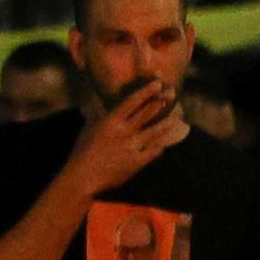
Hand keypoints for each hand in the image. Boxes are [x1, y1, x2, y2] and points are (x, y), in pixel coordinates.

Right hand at [62, 78, 186, 197]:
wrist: (84, 175)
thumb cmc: (82, 152)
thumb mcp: (88, 130)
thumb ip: (95, 116)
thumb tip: (93, 104)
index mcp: (111, 121)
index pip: (131, 102)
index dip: (146, 92)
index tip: (157, 84)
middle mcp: (125, 131)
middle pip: (147, 113)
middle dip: (160, 102)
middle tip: (172, 93)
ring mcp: (133, 146)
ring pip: (155, 131)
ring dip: (166, 123)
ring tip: (176, 117)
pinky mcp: (138, 161)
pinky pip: (153, 151)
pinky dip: (159, 146)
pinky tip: (165, 143)